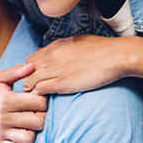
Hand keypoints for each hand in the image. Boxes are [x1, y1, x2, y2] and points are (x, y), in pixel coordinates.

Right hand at [0, 64, 47, 142]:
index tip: (37, 98)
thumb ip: (16, 72)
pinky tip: (20, 133)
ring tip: (28, 123)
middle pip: (38, 122)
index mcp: (7, 99)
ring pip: (29, 138)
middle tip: (35, 111)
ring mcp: (1, 130)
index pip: (39, 104)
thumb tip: (33, 66)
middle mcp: (4, 117)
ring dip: (33, 131)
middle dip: (40, 116)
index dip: (42, 100)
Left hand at [23, 35, 138, 94]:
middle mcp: (51, 57)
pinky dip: (40, 96)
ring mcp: (55, 70)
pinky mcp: (62, 83)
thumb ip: (64, 48)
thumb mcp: (77, 42)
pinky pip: (40, 90)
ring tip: (39, 99)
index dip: (31, 71)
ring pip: (29, 82)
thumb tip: (58, 52)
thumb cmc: (102, 49)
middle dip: (28, 81)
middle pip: (26, 72)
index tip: (36, 79)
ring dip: (32, 91)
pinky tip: (47, 100)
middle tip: (35, 91)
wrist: (116, 56)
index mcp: (54, 46)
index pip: (30, 60)